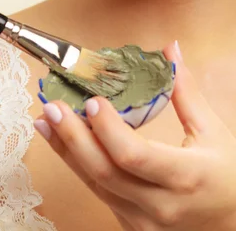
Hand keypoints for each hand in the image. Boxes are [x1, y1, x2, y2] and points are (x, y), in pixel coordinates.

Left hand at [34, 42, 235, 229]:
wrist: (233, 224)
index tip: (92, 100)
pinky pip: (98, 192)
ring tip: (45, 121)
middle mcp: (159, 204)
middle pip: (105, 171)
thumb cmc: (227, 177)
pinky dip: (77, 165)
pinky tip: (61, 142)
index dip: (108, 129)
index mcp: (184, 176)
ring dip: (66, 150)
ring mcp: (142, 221)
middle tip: (52, 106)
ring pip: (95, 184)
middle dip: (73, 137)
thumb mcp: (214, 131)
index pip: (135, 155)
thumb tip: (170, 49)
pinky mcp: (131, 224)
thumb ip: (186, 91)